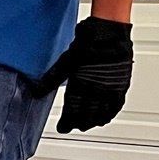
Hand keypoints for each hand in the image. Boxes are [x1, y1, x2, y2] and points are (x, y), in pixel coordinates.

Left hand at [50, 16, 132, 132]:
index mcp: (81, 85)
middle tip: (74, 126)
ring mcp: (110, 88)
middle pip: (87, 114)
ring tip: (88, 125)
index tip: (62, 128)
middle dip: (79, 123)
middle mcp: (97, 89)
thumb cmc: (89, 42)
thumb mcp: (65, 61)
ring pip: (102, 113)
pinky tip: (105, 117)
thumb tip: (37, 92)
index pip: (72, 111)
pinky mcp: (121, 84)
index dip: (67, 122)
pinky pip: (116, 105)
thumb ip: (52, 80)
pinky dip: (110, 113)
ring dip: (94, 121)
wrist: (109, 31)